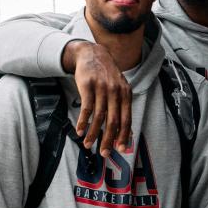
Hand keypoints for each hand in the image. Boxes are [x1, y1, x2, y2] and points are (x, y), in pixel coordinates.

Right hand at [61, 41, 132, 156]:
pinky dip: (83, 122)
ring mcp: (101, 88)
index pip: (126, 118)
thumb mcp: (119, 88)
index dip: (124, 135)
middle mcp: (115, 91)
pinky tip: (80, 131)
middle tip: (104, 153)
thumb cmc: (106, 76)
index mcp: (126, 94)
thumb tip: (127, 133)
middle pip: (113, 120)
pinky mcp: (87, 85)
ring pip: (99, 116)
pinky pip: (86, 108)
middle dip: (109, 139)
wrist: (92, 53)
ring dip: (93, 133)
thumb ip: (122, 108)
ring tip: (88, 145)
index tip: (120, 149)